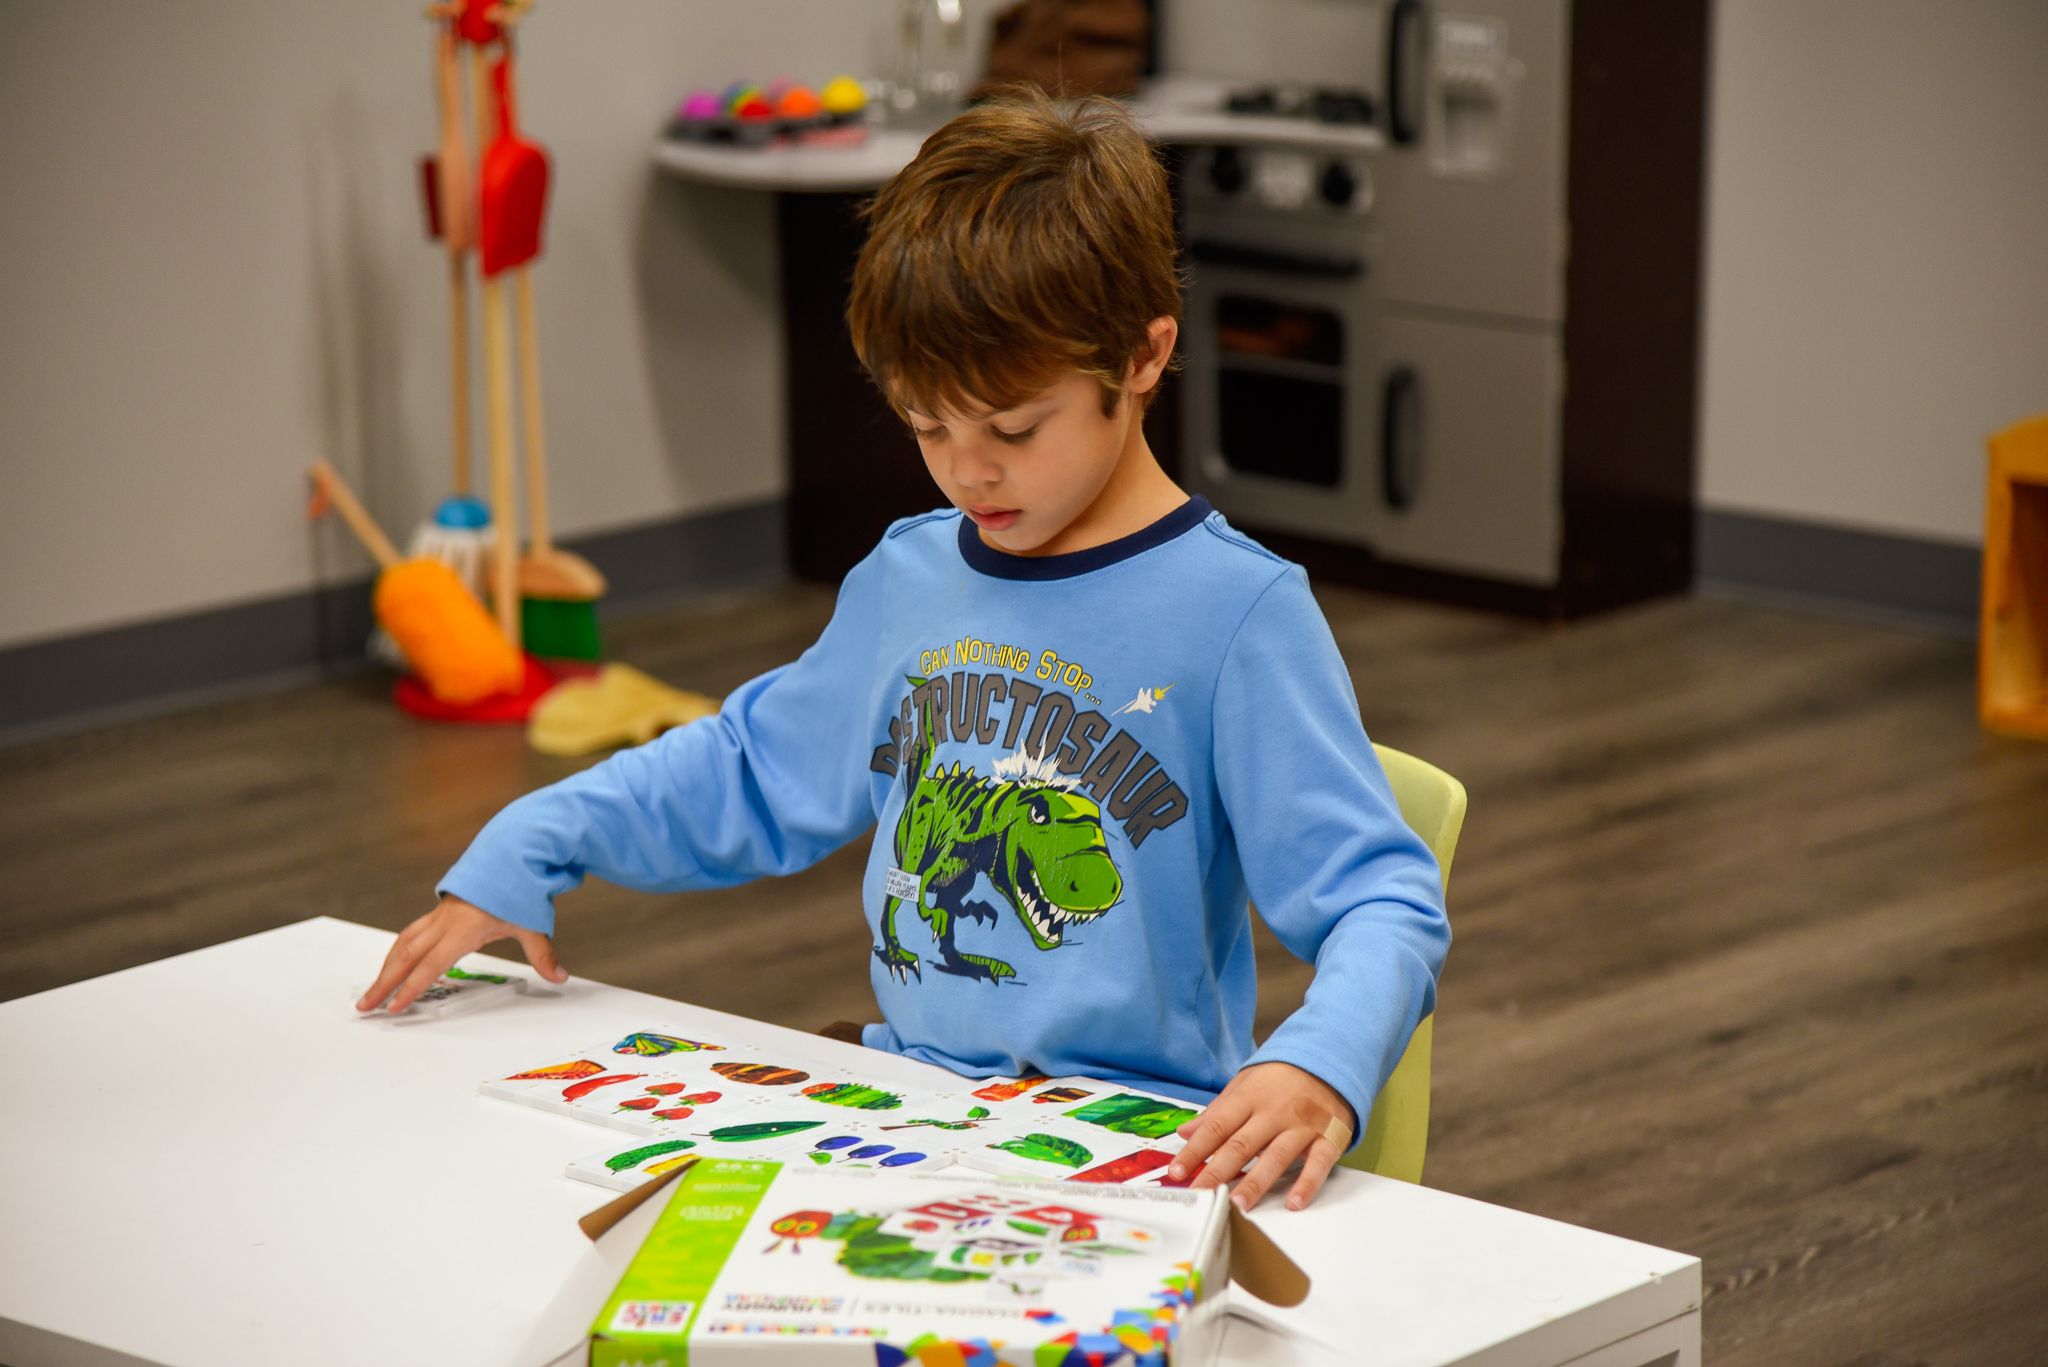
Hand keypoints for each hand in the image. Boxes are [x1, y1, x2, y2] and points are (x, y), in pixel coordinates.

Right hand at [355, 894, 567, 1013]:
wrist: (509, 856)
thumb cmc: (518, 891)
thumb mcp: (532, 924)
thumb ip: (543, 954)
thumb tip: (560, 978)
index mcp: (464, 928)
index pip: (432, 964)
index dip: (412, 987)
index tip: (394, 1007)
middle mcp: (444, 923)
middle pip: (406, 957)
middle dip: (383, 983)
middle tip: (365, 1006)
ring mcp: (437, 918)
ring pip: (402, 945)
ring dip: (384, 969)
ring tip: (370, 992)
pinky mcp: (436, 915)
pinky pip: (408, 936)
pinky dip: (395, 954)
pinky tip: (389, 968)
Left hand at [1169, 1061, 1351, 1211]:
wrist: (1330, 1059)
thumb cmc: (1280, 1078)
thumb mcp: (1244, 1085)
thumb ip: (1216, 1111)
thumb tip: (1185, 1132)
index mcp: (1249, 1099)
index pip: (1217, 1127)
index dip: (1195, 1150)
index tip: (1177, 1171)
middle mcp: (1274, 1113)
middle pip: (1242, 1145)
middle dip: (1218, 1171)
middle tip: (1201, 1194)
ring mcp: (1302, 1126)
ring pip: (1276, 1157)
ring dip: (1257, 1182)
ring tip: (1238, 1204)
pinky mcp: (1329, 1137)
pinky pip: (1318, 1163)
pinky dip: (1307, 1184)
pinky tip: (1293, 1203)